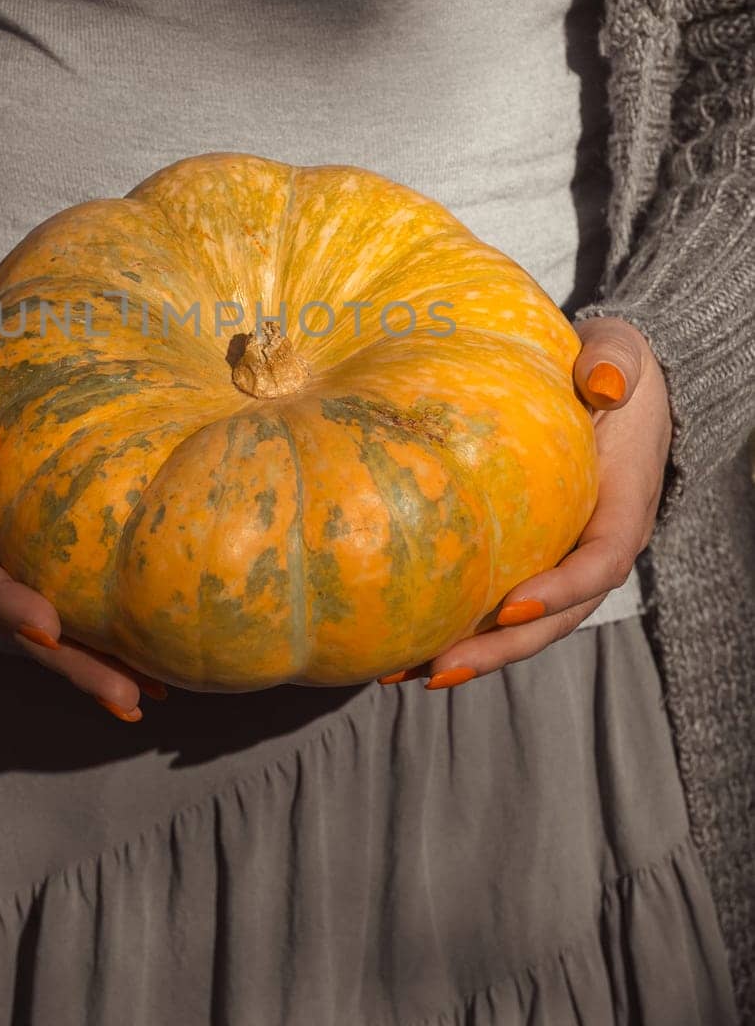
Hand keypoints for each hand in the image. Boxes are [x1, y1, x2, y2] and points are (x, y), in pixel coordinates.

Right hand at [0, 296, 163, 720]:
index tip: (49, 627)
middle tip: (125, 698)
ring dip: (93, 655)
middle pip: (13, 615)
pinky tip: (155, 638)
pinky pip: (67, 572)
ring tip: (153, 694)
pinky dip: (103, 611)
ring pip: (45, 610)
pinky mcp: (28, 521)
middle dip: (68, 660)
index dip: (3, 602)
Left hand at [378, 316, 671, 690]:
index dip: (561, 590)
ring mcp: (562, 557)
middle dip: (500, 648)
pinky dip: (457, 626)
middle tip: (439, 666)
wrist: (604, 379)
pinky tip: (402, 644)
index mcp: (624, 506)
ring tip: (405, 674)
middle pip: (555, 618)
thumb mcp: (620, 352)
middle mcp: (596, 546)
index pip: (601, 563)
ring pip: (524, 625)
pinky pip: (497, 602)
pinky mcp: (530, 556)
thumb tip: (606, 383)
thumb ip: (615, 362)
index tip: (510, 605)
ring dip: (471, 653)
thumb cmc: (608, 364)